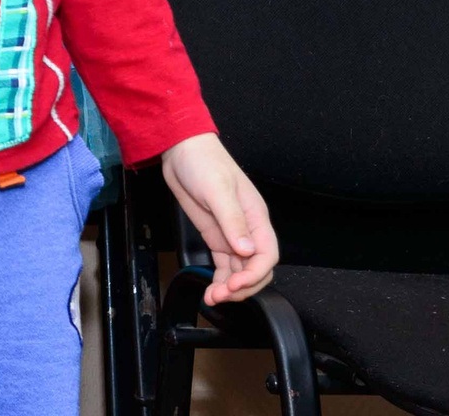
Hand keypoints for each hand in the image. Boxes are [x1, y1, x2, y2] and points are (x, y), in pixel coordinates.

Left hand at [161, 133, 278, 304]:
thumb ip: (233, 221)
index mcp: (256, 218)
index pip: (267, 255)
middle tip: (221, 295)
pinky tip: (212, 289)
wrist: (181, 151)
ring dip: (230, 287)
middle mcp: (247, 230)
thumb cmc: (204, 162)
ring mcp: (232, 234)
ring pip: (240, 270)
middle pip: (256, 268)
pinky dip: (220, 279)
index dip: (255, 274)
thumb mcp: (217, 190)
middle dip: (242, 286)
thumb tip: (247, 249)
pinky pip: (225, 264)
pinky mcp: (216, 236)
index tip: (236, 284)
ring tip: (213, 297)